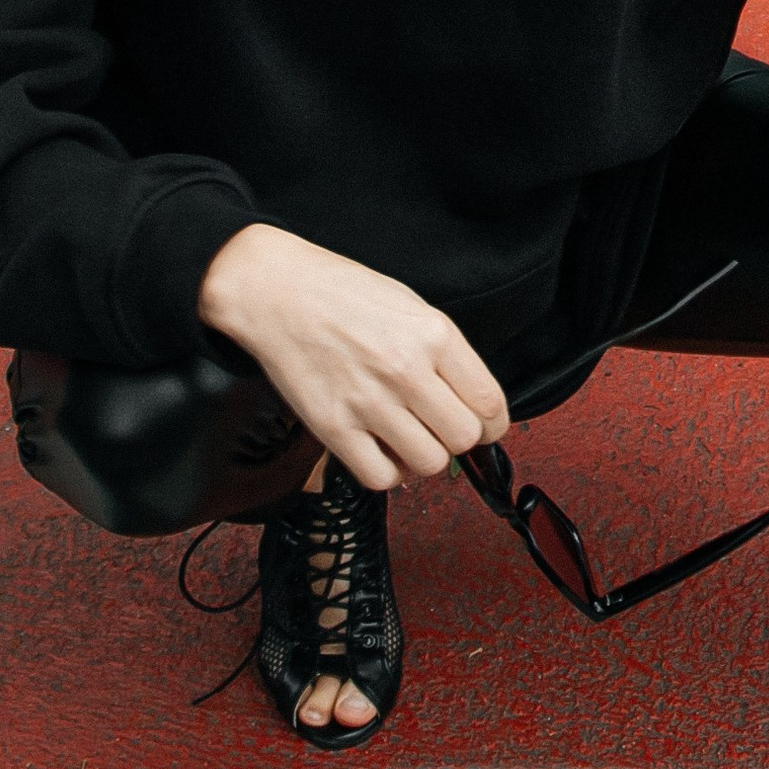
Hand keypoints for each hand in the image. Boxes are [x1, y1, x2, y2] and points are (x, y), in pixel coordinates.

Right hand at [198, 224, 508, 492]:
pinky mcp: (333, 427)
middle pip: (465, 437)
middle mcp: (406, 370)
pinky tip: (379, 449)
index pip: (490, 402)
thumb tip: (470, 399)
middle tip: (438, 427)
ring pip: (429, 463)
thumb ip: (444, 352)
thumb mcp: (409, 305)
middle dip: (457, 438)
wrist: (274, 291)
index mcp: (433, 335)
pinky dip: (387, 473)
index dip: (494, 424)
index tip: (485, 427)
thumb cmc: (340, 293)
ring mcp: (369, 402)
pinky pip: (381, 477)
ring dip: (423, 456)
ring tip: (406, 437)